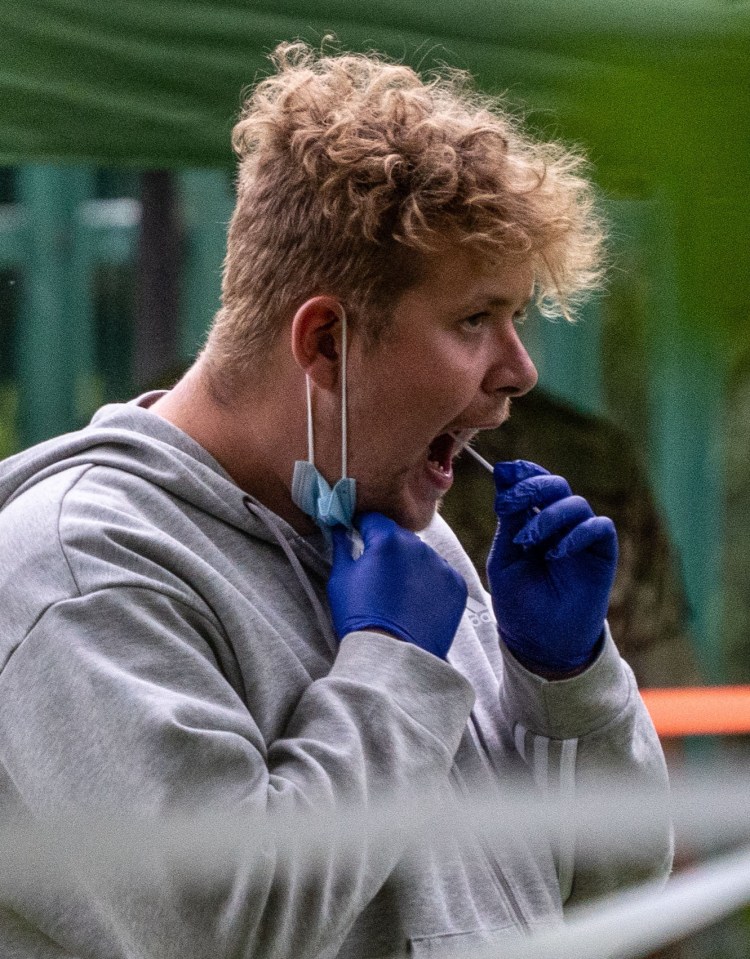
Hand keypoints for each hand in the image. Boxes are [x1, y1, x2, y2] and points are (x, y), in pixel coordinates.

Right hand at [328, 512, 467, 658]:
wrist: (392, 655)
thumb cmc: (359, 615)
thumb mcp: (341, 578)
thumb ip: (341, 546)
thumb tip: (338, 527)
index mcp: (388, 538)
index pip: (373, 519)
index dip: (361, 526)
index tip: (355, 536)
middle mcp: (419, 545)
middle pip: (399, 536)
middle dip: (387, 547)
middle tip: (376, 572)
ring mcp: (441, 565)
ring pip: (421, 555)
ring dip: (410, 564)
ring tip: (397, 592)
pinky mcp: (456, 585)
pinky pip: (440, 574)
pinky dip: (429, 582)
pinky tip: (416, 601)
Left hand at [487, 460, 617, 673]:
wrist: (541, 642)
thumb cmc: (520, 602)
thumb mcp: (505, 557)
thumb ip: (509, 519)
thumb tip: (503, 474)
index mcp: (533, 520)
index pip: (533, 483)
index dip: (522, 472)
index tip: (503, 472)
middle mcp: (560, 524)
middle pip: (556, 485)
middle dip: (532, 487)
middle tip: (509, 504)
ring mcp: (581, 537)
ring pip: (575, 503)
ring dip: (549, 516)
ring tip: (528, 541)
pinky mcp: (602, 553)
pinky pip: (599, 527)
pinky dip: (577, 533)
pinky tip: (557, 553)